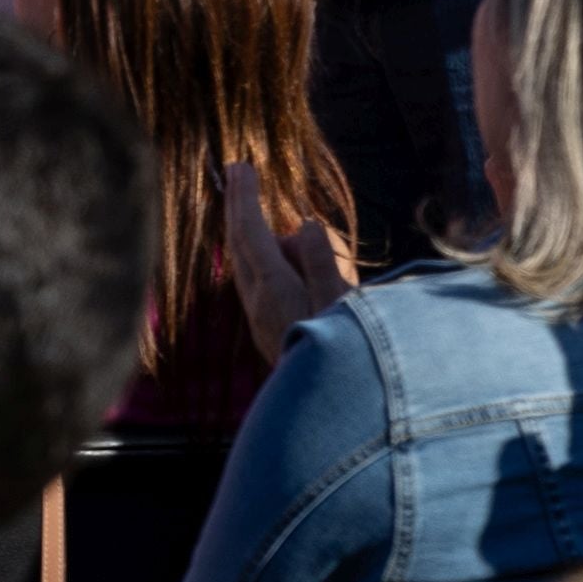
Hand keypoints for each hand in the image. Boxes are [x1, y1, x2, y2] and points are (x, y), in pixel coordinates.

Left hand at [216, 161, 353, 344]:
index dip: (245, 198)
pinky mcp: (267, 333)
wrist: (332, 415)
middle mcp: (257, 301)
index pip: (251, 234)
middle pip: (238, 244)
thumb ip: (324, 262)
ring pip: (243, 264)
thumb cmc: (348, 357)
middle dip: (235, 205)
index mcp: (275, 289)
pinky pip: (253, 282)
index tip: (241, 166)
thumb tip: (303, 223)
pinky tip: (262, 254)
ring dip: (243, 230)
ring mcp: (258, 318)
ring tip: (246, 201)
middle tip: (234, 170)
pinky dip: (253, 256)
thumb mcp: (346, 306)